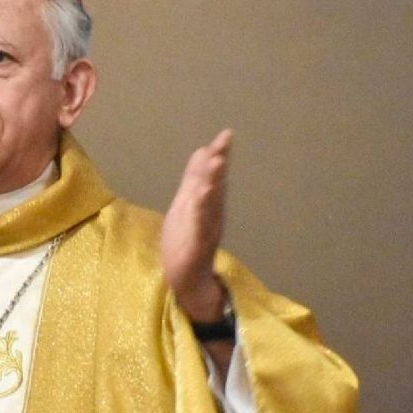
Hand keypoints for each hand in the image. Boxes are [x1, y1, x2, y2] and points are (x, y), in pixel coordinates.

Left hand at [161, 129, 231, 321]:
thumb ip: (196, 180)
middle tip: (225, 141)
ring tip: (216, 163)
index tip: (226, 134)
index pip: (212, 176)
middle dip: (219, 163)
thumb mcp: (188, 205)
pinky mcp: (198, 245)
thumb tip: (203, 152)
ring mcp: (206, 229)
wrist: (187, 278)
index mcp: (206, 203)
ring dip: (213, 183)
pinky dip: (202, 211)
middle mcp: (211, 213)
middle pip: (215, 185)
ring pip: (210, 203)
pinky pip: (201, 226)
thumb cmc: (186, 240)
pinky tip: (203, 197)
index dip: (218, 155)